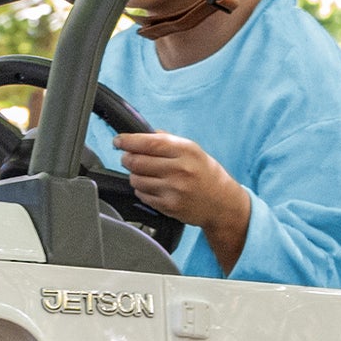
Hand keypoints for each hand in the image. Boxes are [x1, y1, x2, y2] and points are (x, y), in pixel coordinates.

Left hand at [112, 132, 250, 271]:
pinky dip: (142, 190)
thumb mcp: (193, 150)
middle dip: (127, 158)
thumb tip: (142, 134)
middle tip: (128, 157)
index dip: (128, 141)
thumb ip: (168, 140)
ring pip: (136, 180)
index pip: (149, 143)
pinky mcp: (168, 206)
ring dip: (134, 175)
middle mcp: (179, 170)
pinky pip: (142, 195)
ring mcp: (173, 190)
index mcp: (186, 151)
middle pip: (137, 162)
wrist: (222, 203)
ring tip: (145, 173)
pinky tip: (153, 186)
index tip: (118, 141)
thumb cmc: (206, 174)